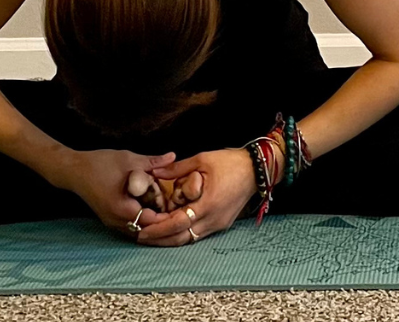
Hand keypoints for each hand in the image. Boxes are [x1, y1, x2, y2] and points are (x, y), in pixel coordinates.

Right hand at [46, 147, 177, 234]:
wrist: (73, 170)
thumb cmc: (99, 163)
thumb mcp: (128, 159)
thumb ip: (152, 161)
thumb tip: (173, 156)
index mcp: (122, 208)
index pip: (152, 221)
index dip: (168, 215)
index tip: (182, 206)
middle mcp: (116, 221)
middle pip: (146, 230)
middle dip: (162, 222)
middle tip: (179, 212)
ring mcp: (112, 223)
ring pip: (138, 231)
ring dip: (152, 224)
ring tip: (168, 213)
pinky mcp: (109, 220)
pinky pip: (130, 227)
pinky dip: (142, 222)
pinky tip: (153, 211)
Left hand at [135, 148, 255, 246]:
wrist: (257, 170)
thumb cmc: (230, 162)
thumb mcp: (202, 159)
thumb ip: (176, 169)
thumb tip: (154, 172)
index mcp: (208, 204)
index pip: (177, 224)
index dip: (158, 229)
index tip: (141, 230)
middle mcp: (213, 219)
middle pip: (182, 238)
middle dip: (160, 239)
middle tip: (140, 237)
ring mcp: (218, 224)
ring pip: (190, 239)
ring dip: (170, 239)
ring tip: (152, 236)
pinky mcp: (222, 224)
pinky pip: (198, 234)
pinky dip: (183, 234)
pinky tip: (171, 230)